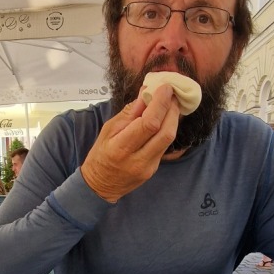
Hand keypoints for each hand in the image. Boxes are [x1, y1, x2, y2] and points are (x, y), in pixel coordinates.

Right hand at [81, 86, 180, 202]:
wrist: (101, 185)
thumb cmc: (100, 155)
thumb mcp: (108, 130)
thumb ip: (129, 113)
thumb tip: (145, 94)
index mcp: (121, 147)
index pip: (149, 123)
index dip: (160, 103)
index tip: (165, 88)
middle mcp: (137, 159)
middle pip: (165, 132)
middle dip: (172, 109)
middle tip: (172, 94)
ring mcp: (148, 167)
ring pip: (169, 139)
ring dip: (173, 118)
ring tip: (170, 103)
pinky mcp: (154, 169)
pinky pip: (165, 145)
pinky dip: (167, 129)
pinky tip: (165, 119)